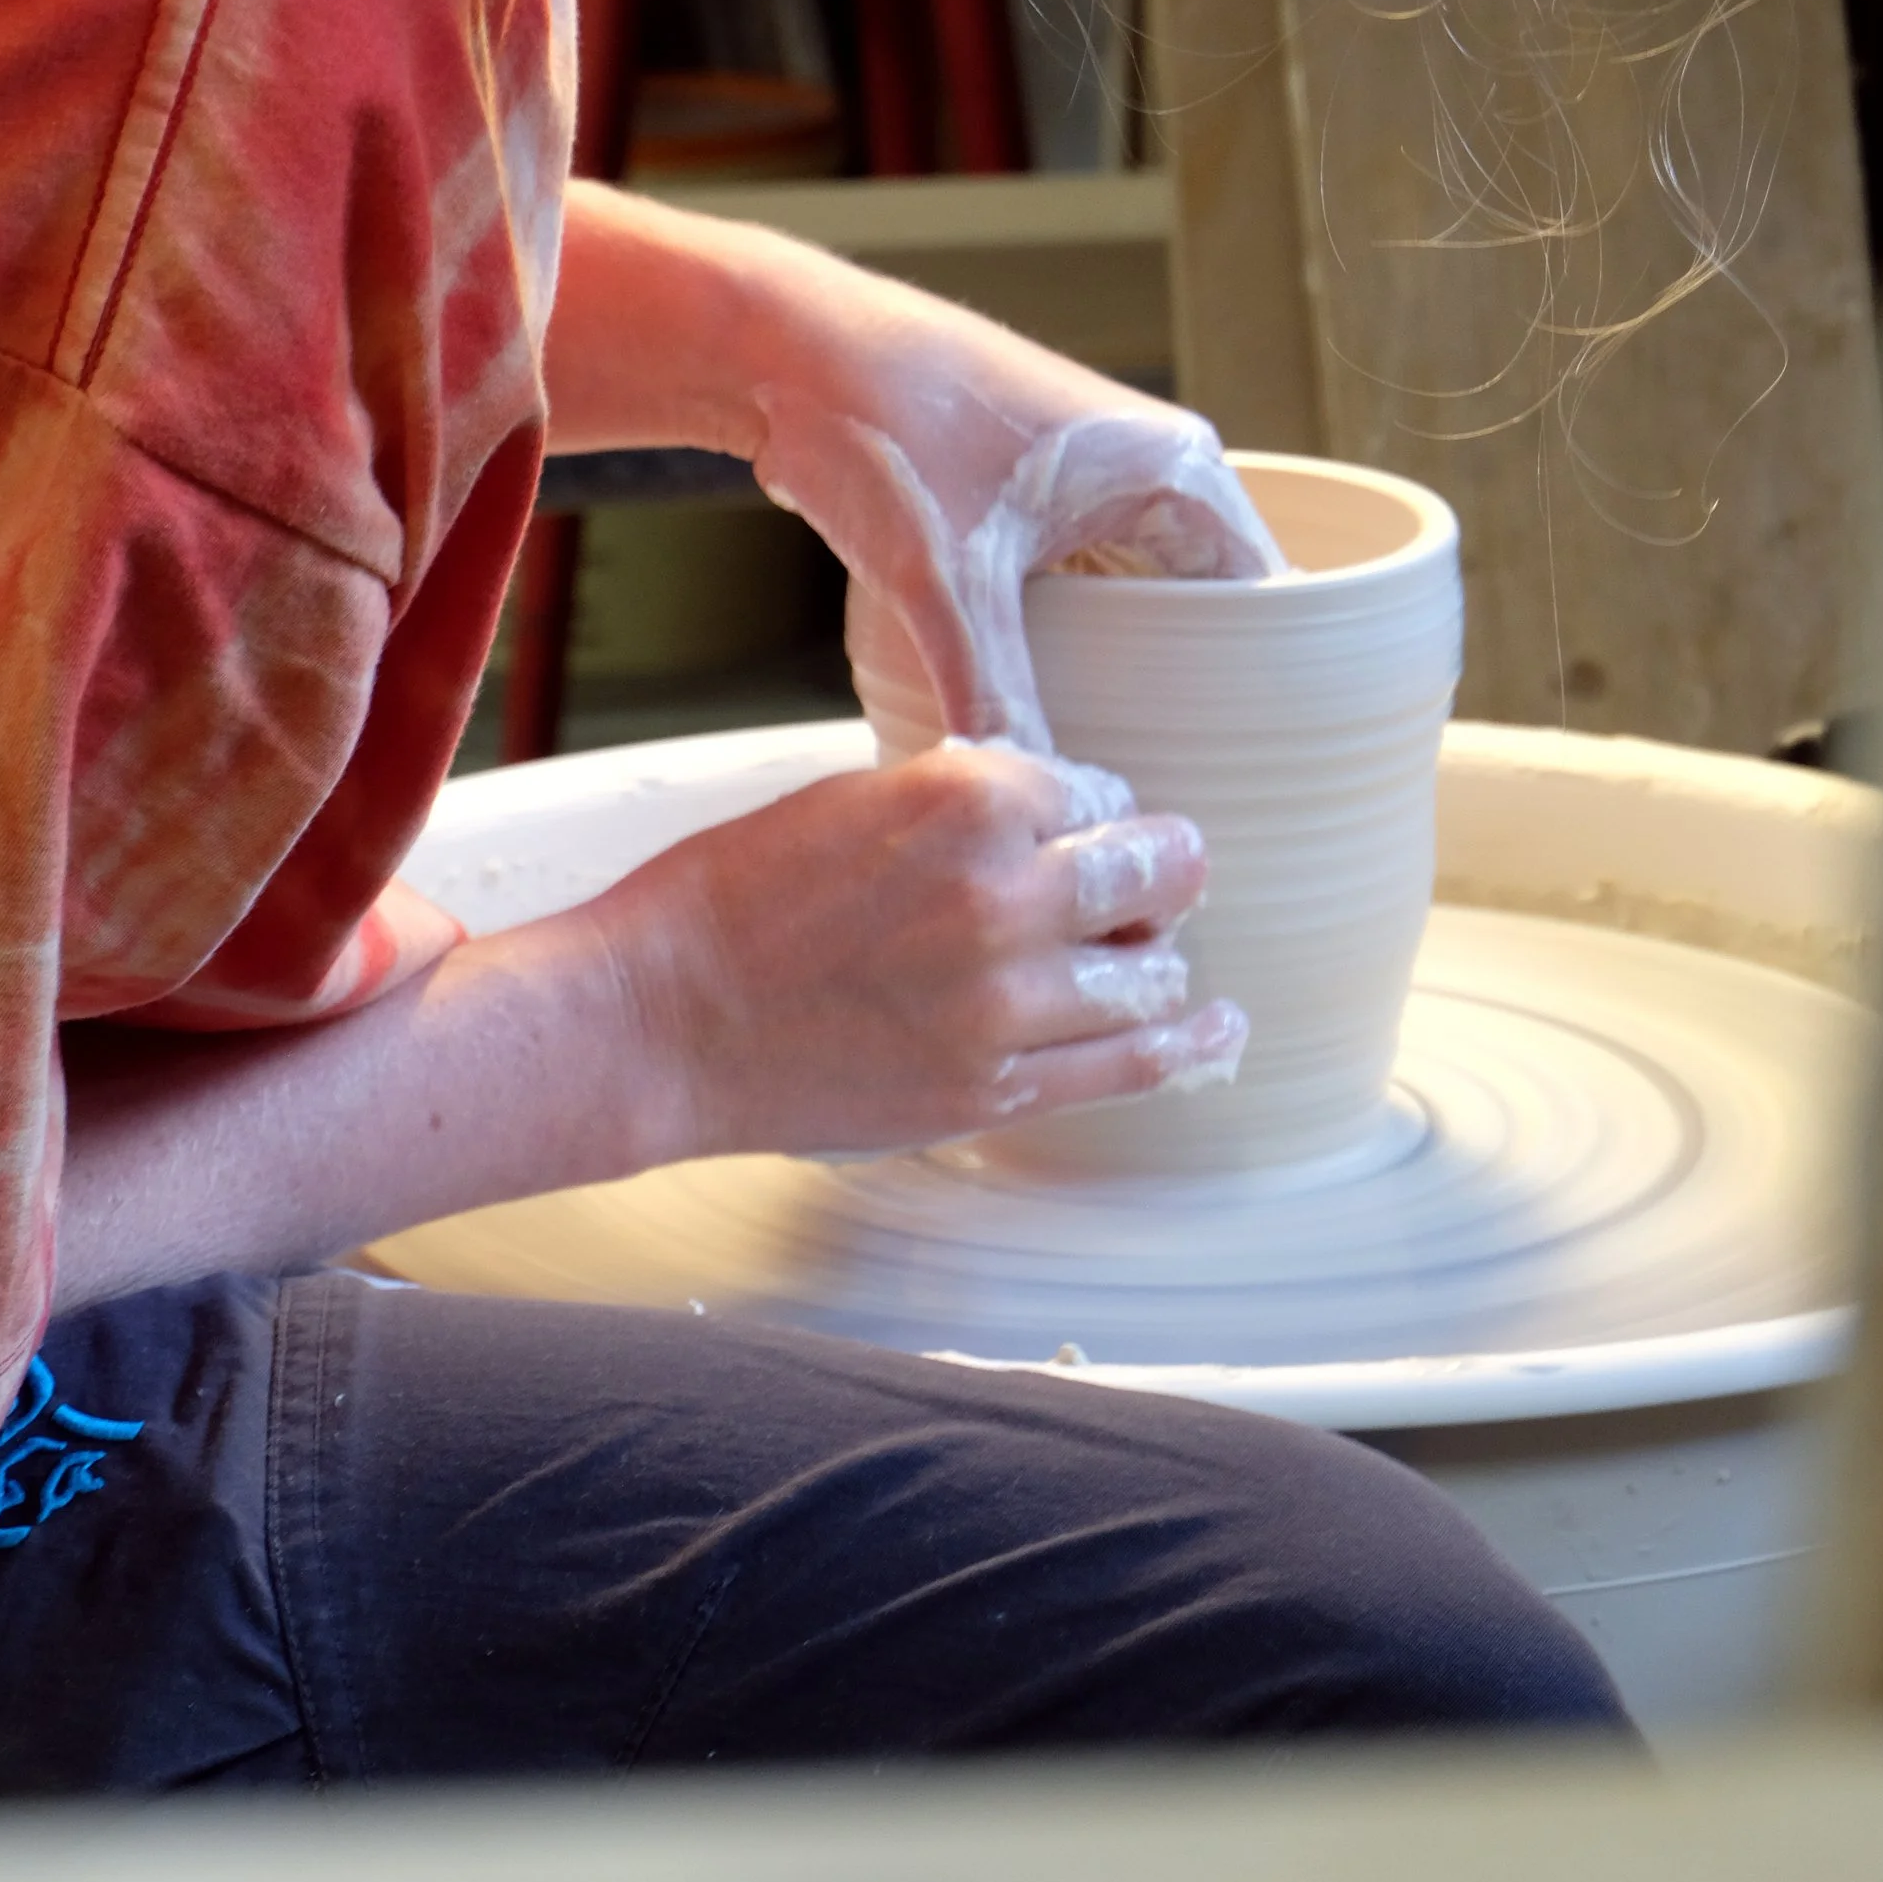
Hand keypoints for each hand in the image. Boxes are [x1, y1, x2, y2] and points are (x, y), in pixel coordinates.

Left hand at [545, 185, 1280, 759]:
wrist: (790, 352)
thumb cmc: (886, 428)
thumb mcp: (949, 582)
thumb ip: (992, 696)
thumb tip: (1020, 792)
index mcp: (1171, 467)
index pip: (1262, 589)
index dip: (1261, 677)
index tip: (1248, 758)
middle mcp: (1145, 465)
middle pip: (1205, 599)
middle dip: (1194, 682)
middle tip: (1184, 778)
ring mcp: (1087, 476)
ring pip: (1140, 592)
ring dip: (1134, 660)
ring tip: (1129, 757)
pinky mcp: (1028, 492)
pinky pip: (1084, 579)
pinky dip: (1079, 634)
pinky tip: (1059, 703)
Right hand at [587, 745, 1246, 1161]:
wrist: (662, 1019)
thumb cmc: (737, 896)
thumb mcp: (857, 800)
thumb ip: (964, 802)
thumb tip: (1052, 815)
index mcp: (965, 797)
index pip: (1098, 793)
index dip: (1095, 811)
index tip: (1083, 828)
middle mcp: (1002, 893)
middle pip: (1156, 871)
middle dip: (1165, 869)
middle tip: (1163, 874)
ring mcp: (1005, 1002)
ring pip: (1155, 973)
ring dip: (1157, 957)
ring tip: (1147, 953)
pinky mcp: (993, 1088)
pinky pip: (1131, 1064)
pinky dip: (1189, 1041)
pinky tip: (1220, 1026)